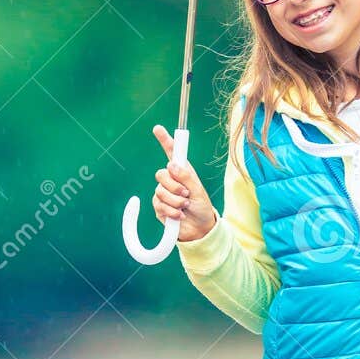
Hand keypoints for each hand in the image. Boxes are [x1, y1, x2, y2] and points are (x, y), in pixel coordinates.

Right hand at [152, 125, 217, 242]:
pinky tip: (179, 215)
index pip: (172, 154)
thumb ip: (187, 177)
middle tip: (186, 194)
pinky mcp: (159, 207)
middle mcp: (171, 180)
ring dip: (175, 200)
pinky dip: (171, 210)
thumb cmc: (202, 208)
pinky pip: (159, 204)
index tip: (157, 128)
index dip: (165, 140)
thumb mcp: (199, 191)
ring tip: (185, 206)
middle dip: (174, 186)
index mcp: (182, 172)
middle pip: (161, 174)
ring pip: (160, 191)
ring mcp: (163, 193)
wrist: (199, 229)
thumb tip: (171, 165)